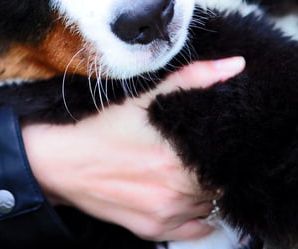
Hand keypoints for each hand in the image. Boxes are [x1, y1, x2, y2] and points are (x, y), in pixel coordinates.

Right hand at [21, 57, 244, 241]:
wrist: (63, 162)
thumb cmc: (103, 128)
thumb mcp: (147, 96)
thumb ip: (195, 79)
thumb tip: (234, 66)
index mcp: (180, 158)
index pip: (231, 161)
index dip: (231, 150)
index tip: (224, 141)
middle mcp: (177, 191)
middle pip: (222, 184)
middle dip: (218, 169)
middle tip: (204, 154)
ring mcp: (166, 214)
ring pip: (210, 206)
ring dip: (207, 191)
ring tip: (190, 171)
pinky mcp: (154, 231)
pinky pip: (195, 231)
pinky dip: (196, 216)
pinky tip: (184, 197)